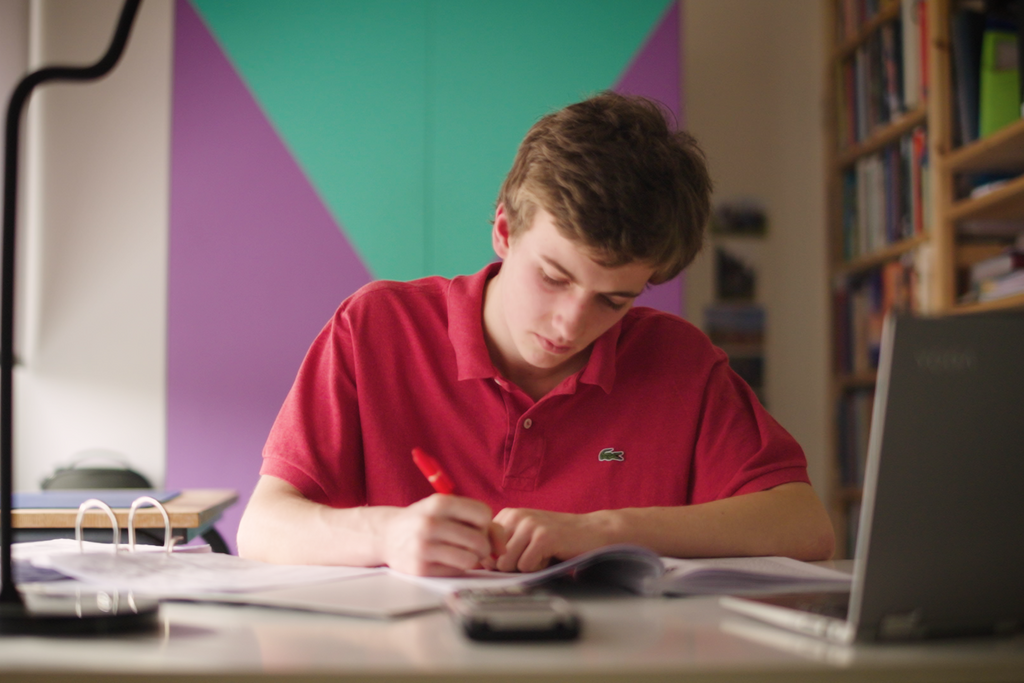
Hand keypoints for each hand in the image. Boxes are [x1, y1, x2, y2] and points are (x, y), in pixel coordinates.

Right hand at [379, 494, 505, 575]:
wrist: (387, 535)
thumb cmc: (426, 521)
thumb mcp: (449, 511)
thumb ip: (484, 524)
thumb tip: (502, 549)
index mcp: (439, 503)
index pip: (483, 514)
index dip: (485, 523)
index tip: (475, 526)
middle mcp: (430, 523)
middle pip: (480, 540)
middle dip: (482, 546)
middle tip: (472, 545)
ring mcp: (424, 546)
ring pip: (470, 559)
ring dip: (471, 559)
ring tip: (461, 553)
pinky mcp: (420, 568)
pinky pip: (456, 572)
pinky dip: (456, 568)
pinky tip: (445, 560)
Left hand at [492, 507, 609, 572]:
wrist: (592, 531)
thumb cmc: (558, 539)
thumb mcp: (525, 539)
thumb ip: (503, 548)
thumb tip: (481, 564)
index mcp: (508, 515)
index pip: (485, 547)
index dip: (500, 560)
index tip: (519, 555)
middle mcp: (515, 516)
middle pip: (496, 560)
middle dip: (514, 566)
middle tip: (535, 554)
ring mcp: (529, 524)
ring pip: (508, 564)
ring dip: (528, 567)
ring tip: (544, 554)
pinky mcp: (543, 536)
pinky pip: (526, 566)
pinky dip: (539, 568)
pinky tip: (552, 555)